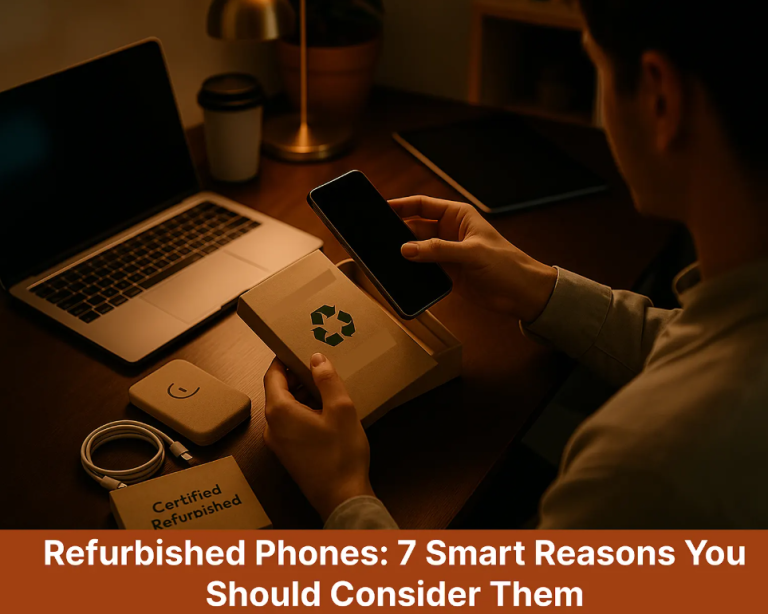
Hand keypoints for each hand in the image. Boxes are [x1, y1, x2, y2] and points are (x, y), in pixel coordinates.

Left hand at [263, 353, 373, 520]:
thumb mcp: (341, 409)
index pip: (272, 374)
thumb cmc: (341, 454)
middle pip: (277, 390)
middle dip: (295, 376)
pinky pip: (289, 423)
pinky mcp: (287, 453)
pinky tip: (324, 412)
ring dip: (301, 394)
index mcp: (280, 411)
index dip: (283, 359)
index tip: (297, 348)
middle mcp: (272, 426)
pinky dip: (302, 411)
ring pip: (284, 407)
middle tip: (318, 366)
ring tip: (326, 388)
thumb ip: (327, 380)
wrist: (341, 497)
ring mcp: (278, 442)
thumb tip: (316, 358)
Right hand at [390, 196, 556, 321]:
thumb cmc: (506, 264)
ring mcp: (445, 253)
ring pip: (416, 249)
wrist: (521, 294)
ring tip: (383, 256)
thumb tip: (406, 249)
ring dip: (403, 254)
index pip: (422, 205)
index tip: (381, 209)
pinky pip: (422, 269)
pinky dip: (411, 271)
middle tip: (377, 237)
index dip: (401, 206)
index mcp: (457, 215)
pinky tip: (400, 274)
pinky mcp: (446, 273)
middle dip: (397, 232)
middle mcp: (449, 232)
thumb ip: (438, 249)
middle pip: (414, 227)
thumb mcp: (472, 253)